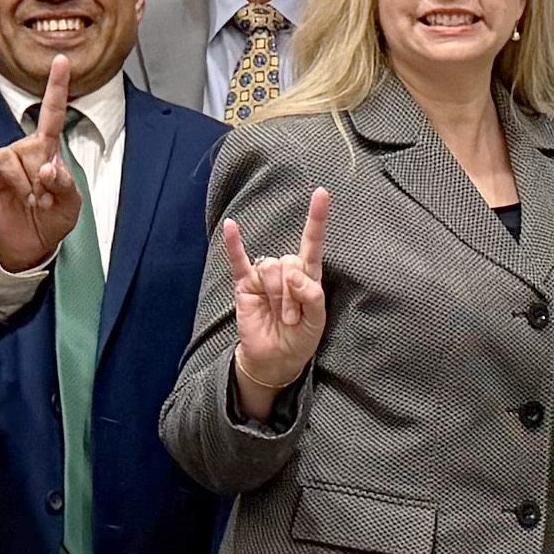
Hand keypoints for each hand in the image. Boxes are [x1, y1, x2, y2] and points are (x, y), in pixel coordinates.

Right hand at [0, 55, 86, 274]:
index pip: (52, 114)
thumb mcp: (71, 203)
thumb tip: (46, 169)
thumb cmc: (52, 218)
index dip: (57, 87)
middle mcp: (23, 149)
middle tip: (42, 201)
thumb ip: (65, 183)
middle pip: (31, 151)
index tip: (61, 61)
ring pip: (11, 162)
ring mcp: (2, 162)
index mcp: (47, 149)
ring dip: (22, 188)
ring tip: (27, 203)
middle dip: (41, 182)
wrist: (31, 244)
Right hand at [221, 188, 331, 406]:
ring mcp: (264, 276)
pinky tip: (231, 226)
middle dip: (292, 293)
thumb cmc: (299, 339)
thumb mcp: (316, 322)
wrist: (274, 359)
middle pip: (290, 262)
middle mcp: (286, 270)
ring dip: (276, 295)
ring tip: (278, 316)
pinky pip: (238, 260)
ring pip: (271, 268)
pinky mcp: (245, 284)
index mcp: (308, 275)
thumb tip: (292, 273)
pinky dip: (234, 244)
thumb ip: (311, 296)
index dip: (317, 218)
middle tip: (291, 318)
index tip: (322, 193)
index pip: (313, 242)